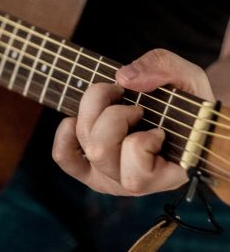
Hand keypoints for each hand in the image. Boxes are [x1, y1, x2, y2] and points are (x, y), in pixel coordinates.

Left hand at [52, 49, 214, 195]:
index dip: (142, 142)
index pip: (136, 175)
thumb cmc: (186, 100)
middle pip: (100, 151)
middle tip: (134, 106)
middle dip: (114, 115)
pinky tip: (81, 117)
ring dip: (94, 112)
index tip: (158, 127)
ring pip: (84, 146)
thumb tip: (124, 78)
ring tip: (115, 102)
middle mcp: (132, 183)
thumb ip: (163, 69)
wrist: (178, 111)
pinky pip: (64, 156)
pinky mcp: (88, 167)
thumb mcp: (188, 77)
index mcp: (164, 176)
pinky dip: (66, 133)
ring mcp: (107, 175)